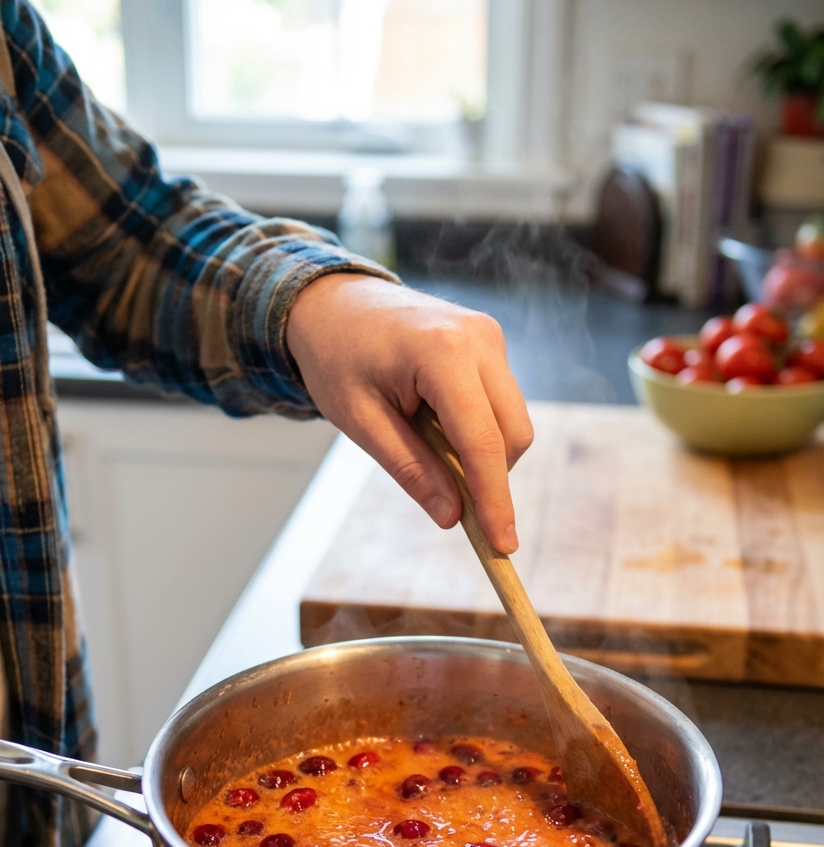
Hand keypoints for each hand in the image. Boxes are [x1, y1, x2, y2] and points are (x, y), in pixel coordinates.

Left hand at [286, 275, 532, 552]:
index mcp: (442, 352)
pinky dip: (480, 430)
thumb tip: (452, 517)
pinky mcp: (490, 341)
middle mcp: (479, 338)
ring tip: (427, 446)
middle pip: (513, 434)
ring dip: (484, 453)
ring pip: (514, 420)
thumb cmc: (337, 357)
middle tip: (451, 503)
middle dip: (492, 478)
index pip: (481, 441)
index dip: (495, 500)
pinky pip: (501, 402)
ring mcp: (489, 335)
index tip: (503, 546)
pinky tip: (437, 426)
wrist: (332, 300)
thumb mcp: (361, 421)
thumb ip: (411, 469)